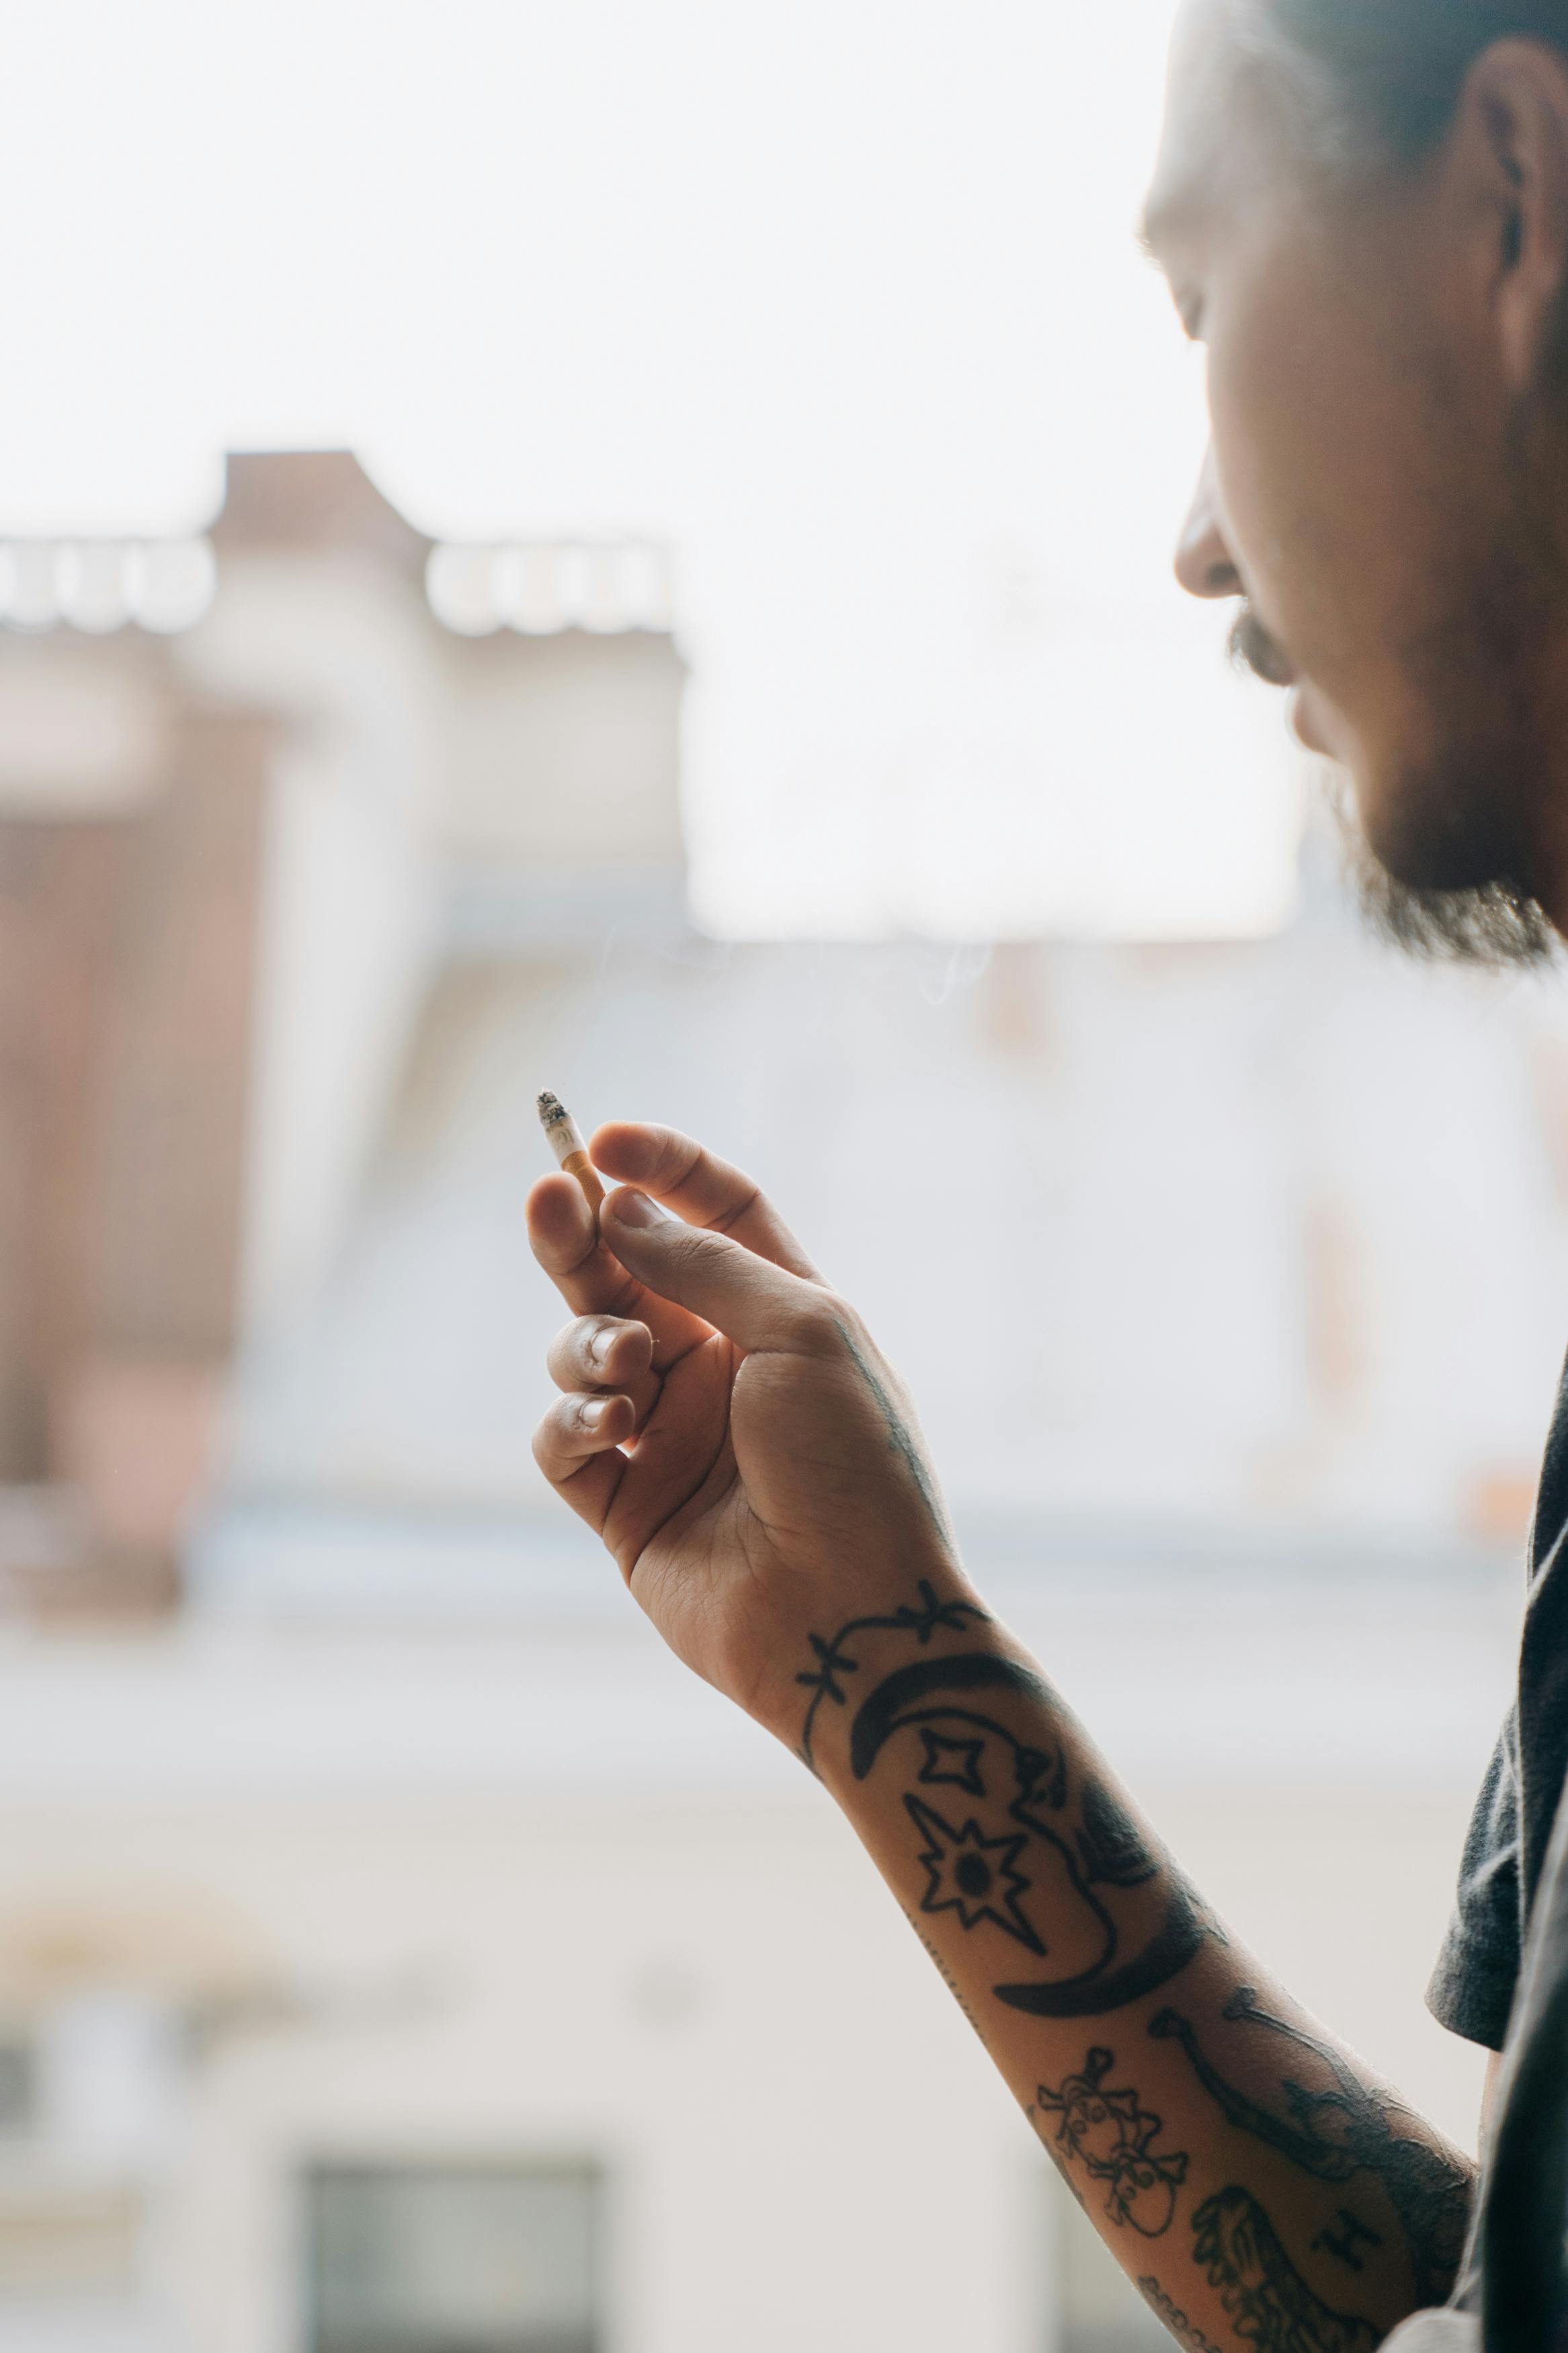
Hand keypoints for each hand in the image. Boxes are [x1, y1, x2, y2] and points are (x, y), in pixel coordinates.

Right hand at [528, 1122, 967, 1739]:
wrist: (849, 1617)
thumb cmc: (853, 1468)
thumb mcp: (805, 1333)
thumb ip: (707, 1266)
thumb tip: (620, 1208)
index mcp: (783, 1317)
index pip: (717, 1217)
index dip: (663, 1170)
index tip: (603, 1142)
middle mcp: (723, 1369)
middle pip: (629, 1274)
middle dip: (582, 1233)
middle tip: (547, 1195)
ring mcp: (670, 1437)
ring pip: (583, 1350)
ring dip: (588, 1342)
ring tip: (627, 1367)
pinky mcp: (625, 1507)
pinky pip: (564, 1439)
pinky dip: (573, 1421)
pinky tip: (615, 1429)